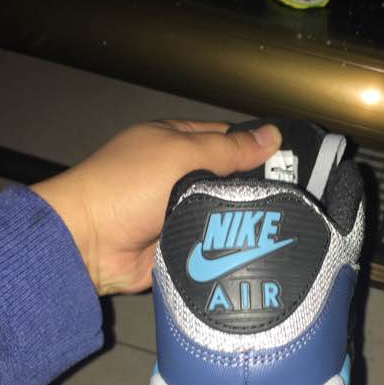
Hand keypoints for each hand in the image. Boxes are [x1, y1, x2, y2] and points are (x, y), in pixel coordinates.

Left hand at [31, 120, 280, 294]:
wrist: (90, 243)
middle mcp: (179, 176)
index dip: (256, 148)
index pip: (227, 139)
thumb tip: (272, 136)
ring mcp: (179, 212)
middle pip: (229, 179)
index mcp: (177, 143)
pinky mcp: (181, 244)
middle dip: (255, 188)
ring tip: (284, 227)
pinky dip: (229, 246)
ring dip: (244, 220)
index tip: (291, 163)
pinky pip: (213, 243)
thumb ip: (228, 148)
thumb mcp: (181, 154)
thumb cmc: (127, 186)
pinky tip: (260, 248)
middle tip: (293, 199)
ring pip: (224, 214)